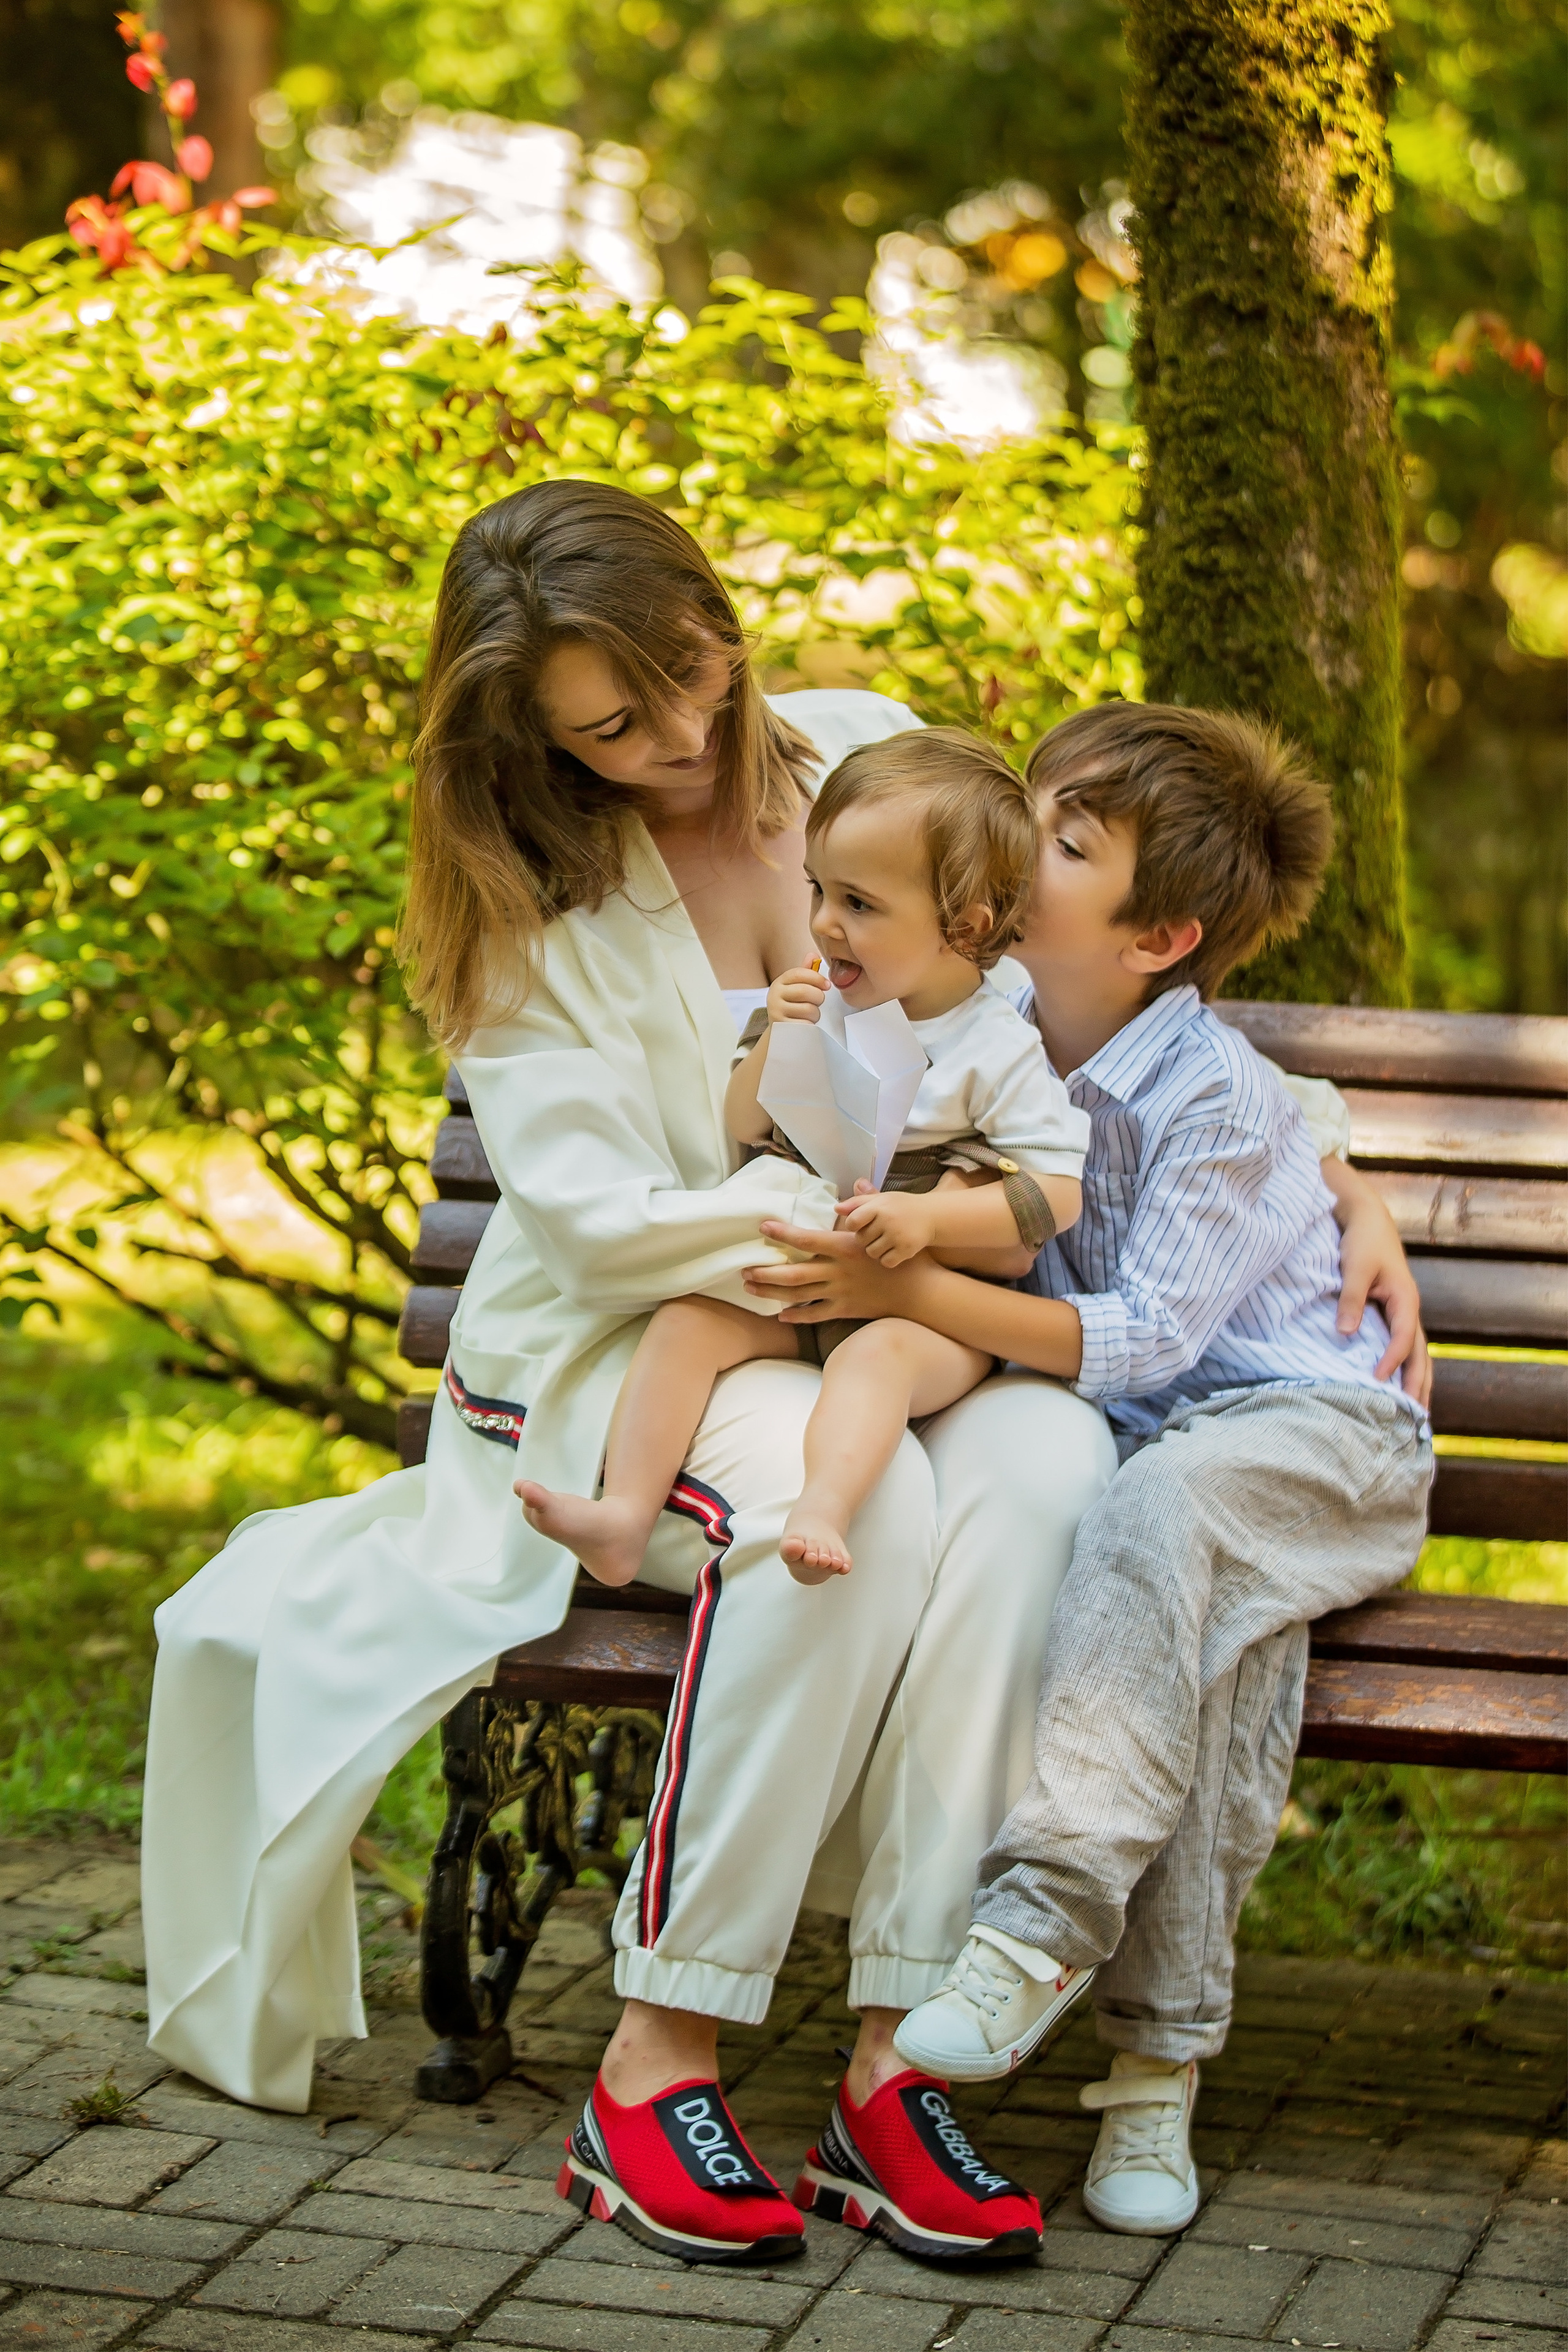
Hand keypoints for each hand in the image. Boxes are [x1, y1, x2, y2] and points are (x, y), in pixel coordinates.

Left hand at [745, 1221, 925, 1320]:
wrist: (922, 1291)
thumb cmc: (905, 1255)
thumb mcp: (887, 1226)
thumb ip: (868, 1203)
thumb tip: (858, 1182)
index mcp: (845, 1247)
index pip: (806, 1239)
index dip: (782, 1233)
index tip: (763, 1226)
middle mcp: (838, 1272)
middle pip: (793, 1273)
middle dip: (764, 1272)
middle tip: (744, 1269)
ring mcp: (840, 1293)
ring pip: (797, 1295)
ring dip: (771, 1292)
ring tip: (750, 1287)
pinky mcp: (845, 1309)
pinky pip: (815, 1315)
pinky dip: (796, 1316)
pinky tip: (780, 1315)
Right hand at [767, 965, 827, 1025]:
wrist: (779, 1029)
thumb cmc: (790, 1005)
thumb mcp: (795, 987)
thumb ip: (805, 972)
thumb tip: (814, 955)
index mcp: (780, 982)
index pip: (799, 974)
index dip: (817, 978)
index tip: (826, 984)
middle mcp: (775, 995)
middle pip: (805, 991)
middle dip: (818, 997)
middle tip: (818, 1001)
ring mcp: (777, 1011)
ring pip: (808, 1009)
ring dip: (816, 1013)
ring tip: (811, 1013)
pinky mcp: (782, 1027)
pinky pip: (805, 1024)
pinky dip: (811, 1024)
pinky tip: (806, 1022)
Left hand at [834, 1185, 937, 1266]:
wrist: (932, 1215)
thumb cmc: (901, 1207)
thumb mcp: (881, 1199)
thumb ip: (858, 1203)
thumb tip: (836, 1209)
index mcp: (879, 1206)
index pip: (852, 1222)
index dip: (854, 1225)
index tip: (861, 1225)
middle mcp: (888, 1220)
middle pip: (860, 1239)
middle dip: (866, 1238)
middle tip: (877, 1233)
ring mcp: (898, 1236)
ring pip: (871, 1252)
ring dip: (876, 1250)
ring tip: (886, 1241)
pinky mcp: (906, 1250)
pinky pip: (886, 1261)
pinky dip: (888, 1259)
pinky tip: (894, 1251)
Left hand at [1333, 1170, 1431, 1407]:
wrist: (1367, 1219)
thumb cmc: (1361, 1241)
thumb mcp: (1354, 1267)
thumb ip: (1350, 1299)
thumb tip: (1345, 1333)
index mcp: (1404, 1300)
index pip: (1403, 1339)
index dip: (1391, 1361)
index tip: (1377, 1382)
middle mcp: (1409, 1311)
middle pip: (1420, 1355)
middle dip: (1420, 1386)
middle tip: (1417, 1419)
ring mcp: (1404, 1314)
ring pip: (1417, 1355)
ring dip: (1418, 1383)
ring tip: (1417, 1415)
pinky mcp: (1393, 1315)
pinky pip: (1405, 1348)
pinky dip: (1406, 1370)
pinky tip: (1399, 1388)